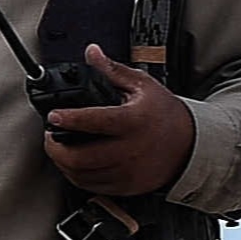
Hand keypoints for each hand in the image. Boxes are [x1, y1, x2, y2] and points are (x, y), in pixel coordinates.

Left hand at [37, 51, 195, 200]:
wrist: (190, 144)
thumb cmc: (165, 114)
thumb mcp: (142, 86)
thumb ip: (113, 70)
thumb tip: (92, 52)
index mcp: (132, 121)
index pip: (94, 121)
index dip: (69, 120)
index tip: (53, 117)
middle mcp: (130, 150)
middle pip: (81, 157)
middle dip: (56, 148)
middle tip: (50, 137)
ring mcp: (128, 172)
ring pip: (83, 175)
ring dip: (63, 163)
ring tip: (59, 149)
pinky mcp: (127, 187)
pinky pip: (92, 186)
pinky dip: (77, 177)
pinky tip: (74, 164)